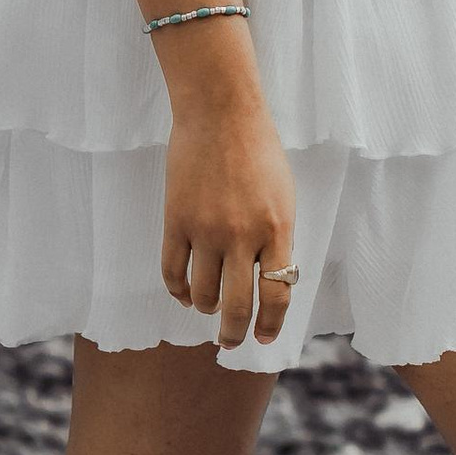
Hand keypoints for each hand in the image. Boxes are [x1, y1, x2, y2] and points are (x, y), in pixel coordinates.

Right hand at [160, 93, 297, 350]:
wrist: (220, 113)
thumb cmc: (258, 152)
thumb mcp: (282, 197)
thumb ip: (277, 240)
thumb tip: (268, 284)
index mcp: (277, 229)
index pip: (277, 295)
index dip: (271, 324)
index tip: (264, 337)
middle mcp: (242, 235)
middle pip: (237, 306)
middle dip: (234, 333)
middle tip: (231, 341)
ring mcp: (206, 229)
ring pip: (202, 294)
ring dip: (206, 308)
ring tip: (209, 306)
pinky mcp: (175, 221)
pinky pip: (172, 272)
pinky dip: (178, 291)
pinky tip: (185, 293)